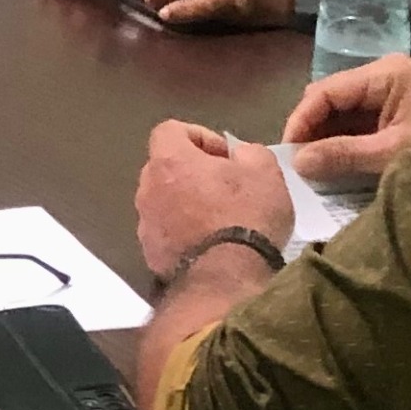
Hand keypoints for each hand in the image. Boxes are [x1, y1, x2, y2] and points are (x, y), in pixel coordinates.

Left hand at [135, 119, 293, 283]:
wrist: (226, 279)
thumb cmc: (246, 216)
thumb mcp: (265, 171)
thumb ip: (250, 151)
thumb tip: (239, 155)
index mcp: (170, 160)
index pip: (170, 130)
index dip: (200, 136)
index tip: (225, 156)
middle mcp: (147, 189)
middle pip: (165, 167)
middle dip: (193, 171)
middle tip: (226, 186)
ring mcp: (145, 224)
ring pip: (163, 202)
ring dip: (186, 203)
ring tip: (219, 219)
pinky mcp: (150, 255)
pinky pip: (165, 233)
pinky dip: (183, 232)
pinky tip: (210, 244)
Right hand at [282, 53, 410, 187]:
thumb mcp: (391, 154)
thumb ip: (343, 155)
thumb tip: (298, 162)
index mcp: (386, 74)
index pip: (327, 90)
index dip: (301, 120)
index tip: (288, 155)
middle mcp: (384, 77)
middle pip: (331, 99)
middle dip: (311, 130)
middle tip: (297, 166)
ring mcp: (389, 95)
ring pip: (340, 113)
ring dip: (324, 139)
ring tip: (311, 170)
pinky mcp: (393, 114)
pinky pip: (356, 125)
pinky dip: (342, 144)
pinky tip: (332, 165)